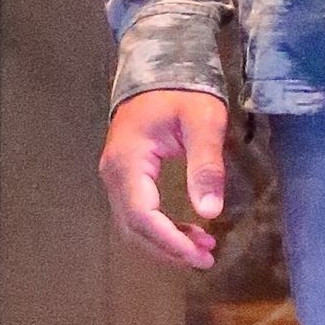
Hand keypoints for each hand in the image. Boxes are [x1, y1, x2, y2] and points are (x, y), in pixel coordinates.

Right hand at [99, 89, 228, 270]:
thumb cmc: (184, 90)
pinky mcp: (127, 176)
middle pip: (135, 227)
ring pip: (135, 224)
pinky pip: (139, 211)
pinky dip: (162, 227)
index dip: (169, 240)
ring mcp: (116, 176)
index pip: (142, 216)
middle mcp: (114, 174)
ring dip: (166, 240)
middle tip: (206, 258)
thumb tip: (211, 212)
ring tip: (204, 248)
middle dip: (169, 248)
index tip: (199, 254)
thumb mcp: (204, 121)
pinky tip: (188, 231)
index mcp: (128, 162)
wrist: (162, 67)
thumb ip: (206, 164)